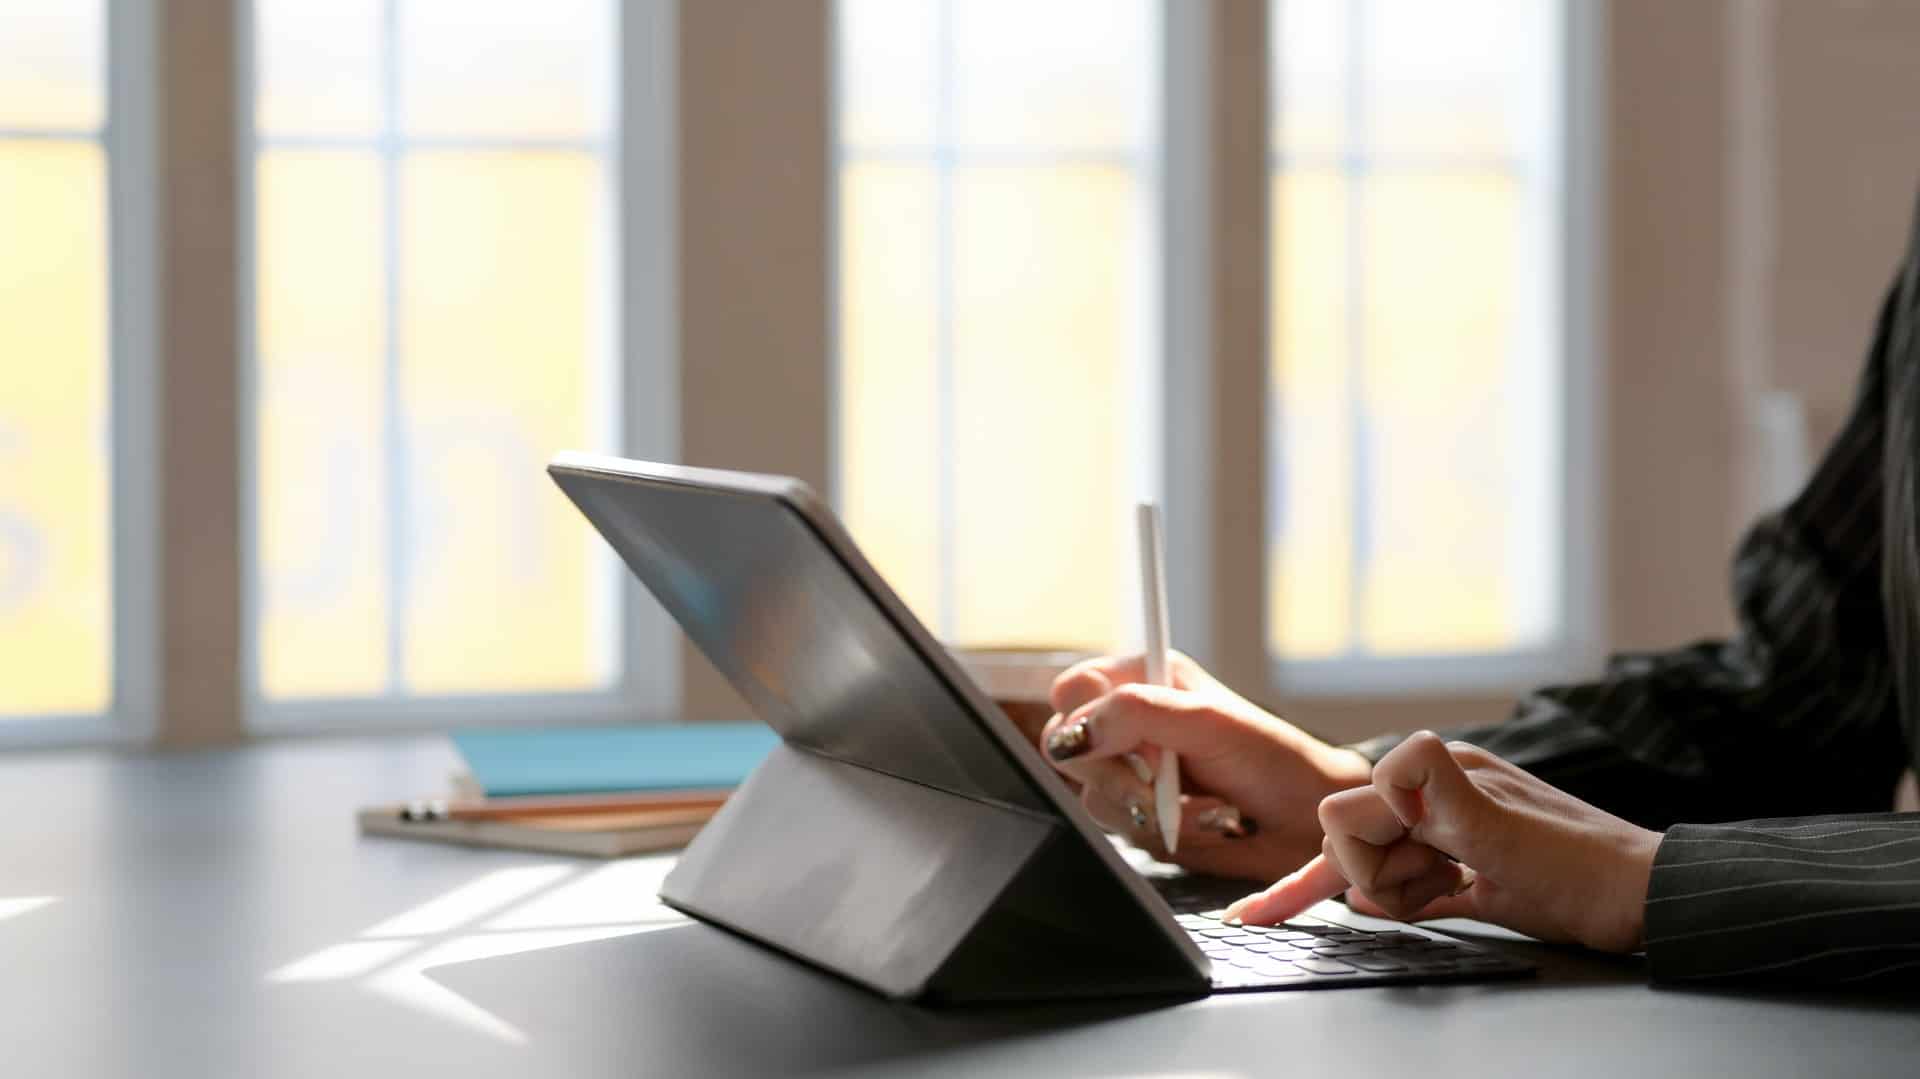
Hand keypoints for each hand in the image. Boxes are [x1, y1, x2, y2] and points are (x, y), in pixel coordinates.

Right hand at [1039, 652, 1371, 881]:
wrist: (1309, 822)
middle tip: (1160, 783)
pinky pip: (1118, 829)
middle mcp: (1130, 723)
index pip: (1074, 691)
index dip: (1086, 720)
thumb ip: (1138, 715)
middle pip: (1068, 747)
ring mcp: (1133, 772)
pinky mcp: (1140, 815)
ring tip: (1203, 806)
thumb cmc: (1273, 760)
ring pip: (1091, 795)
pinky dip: (1159, 833)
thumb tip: (1075, 732)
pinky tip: (1202, 824)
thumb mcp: (1208, 722)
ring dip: (1146, 809)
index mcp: (1144, 680)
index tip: (1124, 745)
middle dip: (1118, 776)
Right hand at [1225, 731, 1660, 953]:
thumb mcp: (1496, 826)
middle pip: (1358, 839)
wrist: (1642, 899)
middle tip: (1437, 884)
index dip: (1362, 851)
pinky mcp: (1473, 872)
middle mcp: (1439, 796)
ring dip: (1397, 891)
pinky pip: (1412, 884)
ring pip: (1381, 865)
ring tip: (1452, 892)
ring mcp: (1455, 834)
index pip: (1346, 812)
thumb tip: (1390, 763)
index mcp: (1438, 773)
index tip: (1417, 861)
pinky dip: (1396, 898)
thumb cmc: (1578, 865)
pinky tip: (1385, 908)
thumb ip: (1434, 787)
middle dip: (1377, 874)